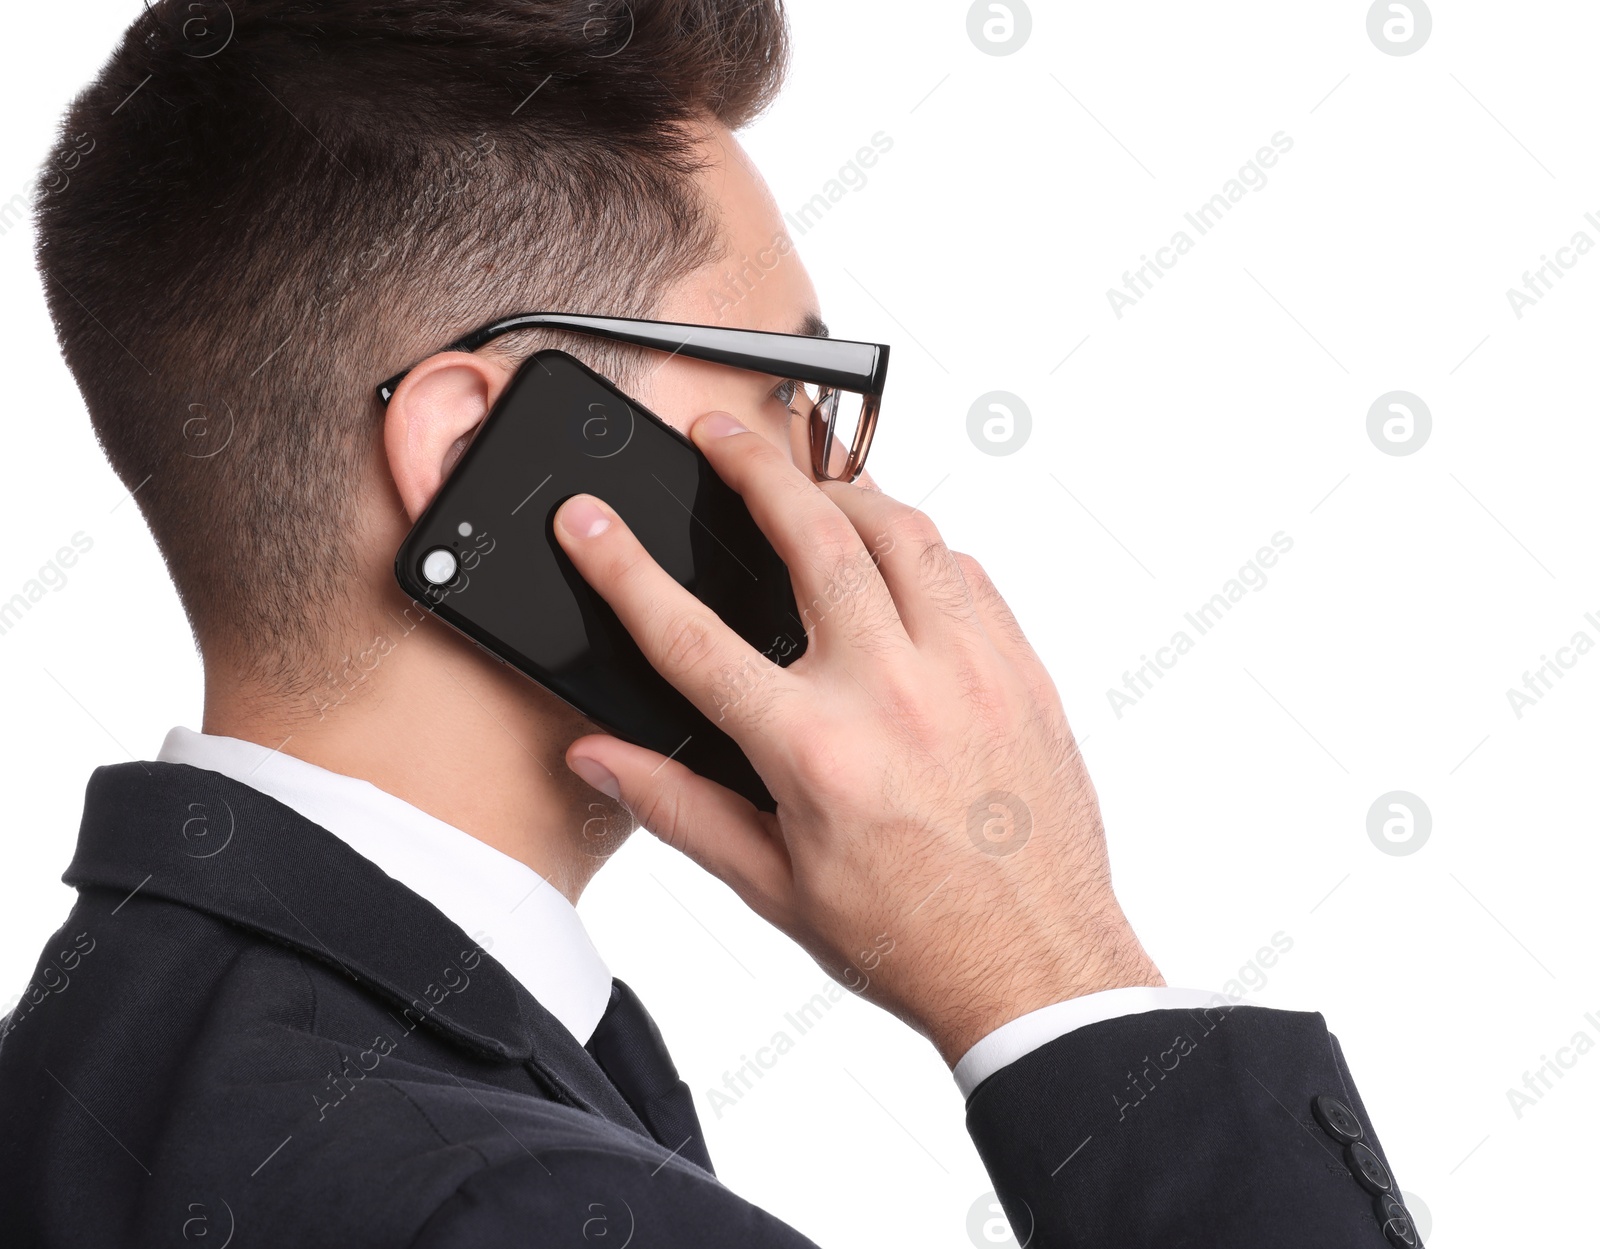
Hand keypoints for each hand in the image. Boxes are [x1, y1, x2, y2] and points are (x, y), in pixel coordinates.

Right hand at [554, 411, 1162, 1065]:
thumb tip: (598, 755)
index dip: (622, 570)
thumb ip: (678, 808)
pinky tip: (897, 556)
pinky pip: (966, 575)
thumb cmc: (909, 937)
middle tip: (721, 433)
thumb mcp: (773, 886)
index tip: (587, 522)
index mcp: (815, 752)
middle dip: (754, 468)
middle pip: (813, 539)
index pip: (691, 637)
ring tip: (809, 478)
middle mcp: (893, 694)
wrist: (1038, 967)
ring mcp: (968, 672)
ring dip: (846, 491)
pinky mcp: (1021, 671)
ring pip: (904, 534)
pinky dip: (922, 549)